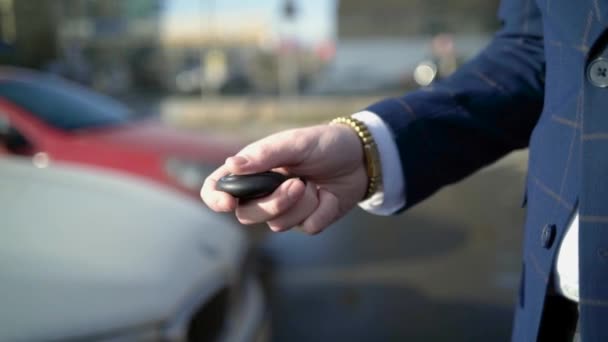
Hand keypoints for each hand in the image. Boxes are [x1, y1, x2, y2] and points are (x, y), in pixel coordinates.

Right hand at [201, 124, 367, 233]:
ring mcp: (285, 209)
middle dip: (275, 203)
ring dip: (302, 204)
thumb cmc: (324, 143)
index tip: (229, 204)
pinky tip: (328, 195)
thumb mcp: (295, 142)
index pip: (217, 188)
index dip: (216, 200)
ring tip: (314, 184)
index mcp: (252, 169)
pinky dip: (322, 210)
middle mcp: (263, 192)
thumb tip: (231, 165)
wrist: (361, 157)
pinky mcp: (307, 220)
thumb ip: (264, 155)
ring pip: (278, 224)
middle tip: (298, 183)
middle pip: (248, 215)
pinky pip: (307, 227)